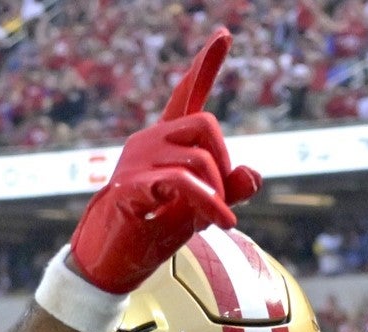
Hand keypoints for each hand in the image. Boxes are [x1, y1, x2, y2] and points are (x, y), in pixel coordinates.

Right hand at [66, 29, 261, 293]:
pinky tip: (219, 222)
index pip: (188, 93)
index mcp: (166, 141)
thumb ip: (230, 191)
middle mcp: (150, 141)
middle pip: (206, 124)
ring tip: (215, 220)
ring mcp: (137, 161)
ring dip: (218, 194)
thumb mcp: (202, 210)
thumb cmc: (154, 231)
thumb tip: (255, 173)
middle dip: (225, 163)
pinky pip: (183, 183)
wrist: (112, 261)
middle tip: (224, 199)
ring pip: (200, 159)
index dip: (207, 65)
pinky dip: (210, 204)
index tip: (224, 35)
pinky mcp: (131, 186)